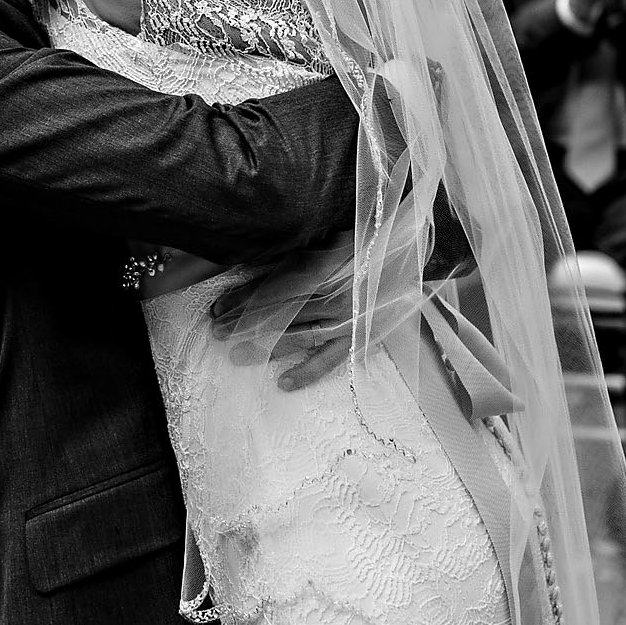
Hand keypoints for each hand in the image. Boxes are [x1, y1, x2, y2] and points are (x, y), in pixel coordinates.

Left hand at [209, 246, 357, 386]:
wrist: (408, 254)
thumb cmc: (362, 244)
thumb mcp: (326, 242)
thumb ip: (297, 258)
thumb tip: (259, 273)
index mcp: (322, 268)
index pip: (273, 288)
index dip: (243, 299)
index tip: (218, 308)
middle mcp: (332, 295)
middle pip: (279, 313)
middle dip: (245, 323)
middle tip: (218, 333)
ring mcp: (345, 318)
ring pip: (298, 335)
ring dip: (266, 346)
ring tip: (237, 354)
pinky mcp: (357, 335)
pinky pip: (329, 358)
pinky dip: (307, 372)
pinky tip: (283, 382)